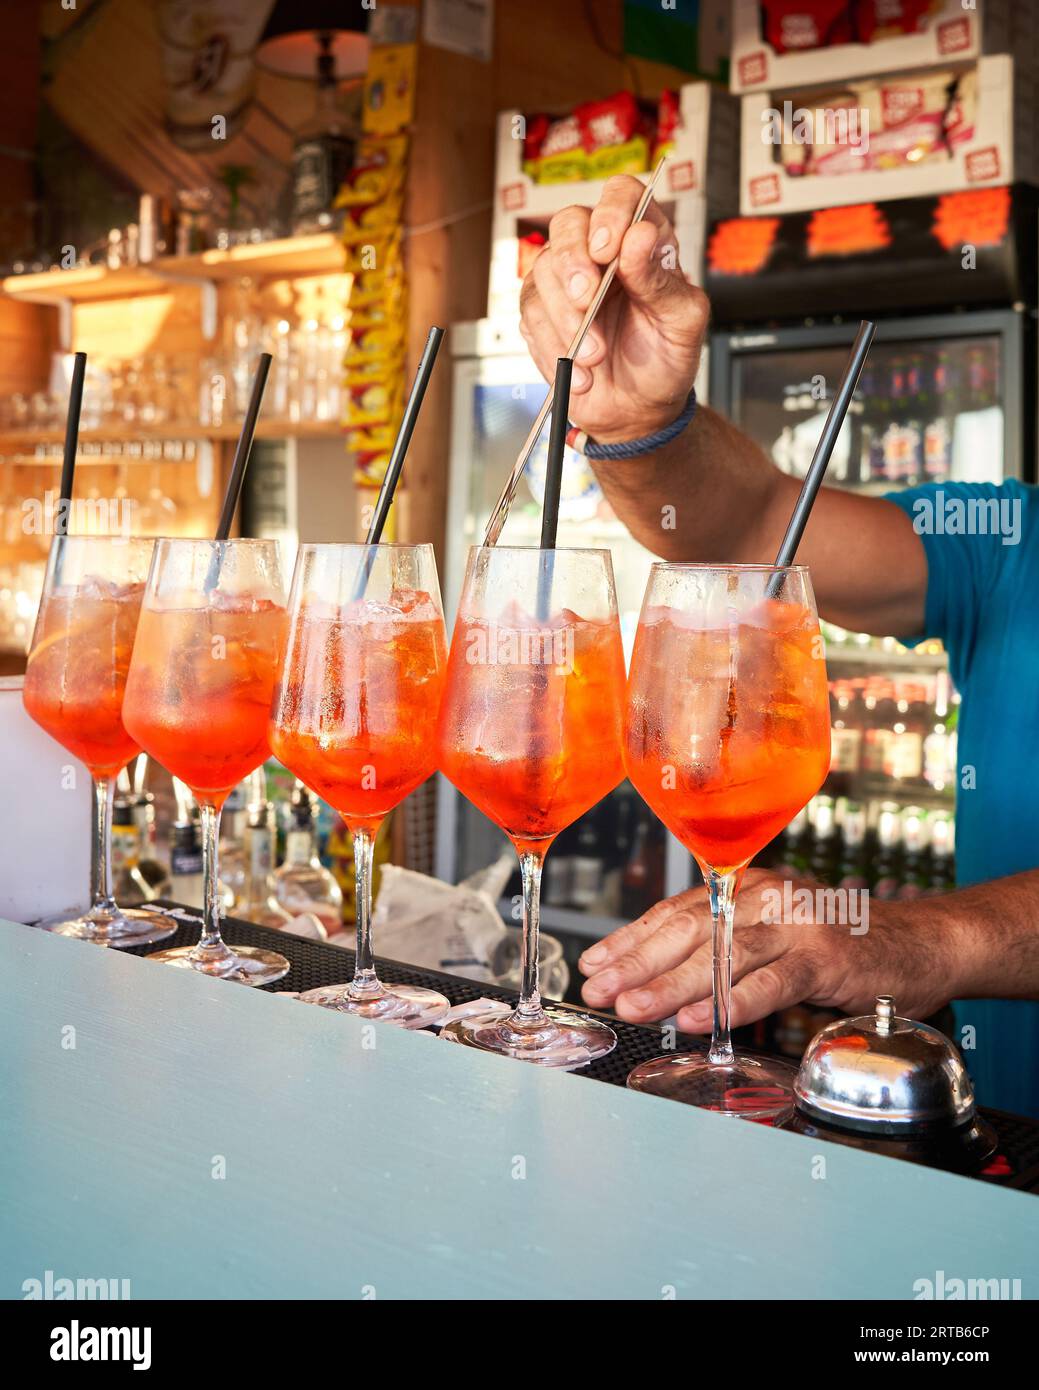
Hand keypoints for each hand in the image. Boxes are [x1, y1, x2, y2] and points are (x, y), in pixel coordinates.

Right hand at [519, 175, 707, 443]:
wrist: (638, 411)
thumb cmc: (665, 359)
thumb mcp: (681, 323)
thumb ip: (661, 279)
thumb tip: (638, 236)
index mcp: (641, 242)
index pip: (621, 195)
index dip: (610, 212)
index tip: (607, 249)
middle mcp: (598, 253)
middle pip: (568, 225)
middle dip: (573, 264)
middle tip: (587, 302)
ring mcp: (564, 282)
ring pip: (542, 272)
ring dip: (566, 320)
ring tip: (596, 357)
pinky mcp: (541, 314)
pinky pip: (531, 316)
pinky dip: (554, 347)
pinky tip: (581, 373)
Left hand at [578, 868, 963, 1030]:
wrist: (918, 943)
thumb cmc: (838, 945)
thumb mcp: (772, 935)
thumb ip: (722, 947)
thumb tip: (655, 977)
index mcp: (744, 889)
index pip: (674, 913)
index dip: (630, 940)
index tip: (593, 964)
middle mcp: (764, 897)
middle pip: (688, 930)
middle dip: (636, 963)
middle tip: (597, 990)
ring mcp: (795, 924)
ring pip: (721, 955)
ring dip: (672, 984)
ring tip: (634, 1008)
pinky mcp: (825, 957)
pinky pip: (771, 982)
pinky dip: (733, 1002)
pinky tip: (701, 1020)